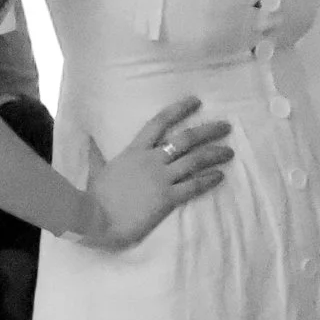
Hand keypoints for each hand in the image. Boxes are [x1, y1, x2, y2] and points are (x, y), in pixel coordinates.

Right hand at [77, 97, 233, 247]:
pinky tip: (220, 176)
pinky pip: (193, 186)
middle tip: (226, 126)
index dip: (179, 109)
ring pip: (194, 160)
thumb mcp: (97, 169)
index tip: (196, 101)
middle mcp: (151, 160)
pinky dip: (209, 180)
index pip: (160, 122)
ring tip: (229, 152)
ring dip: (214, 154)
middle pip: (186, 139)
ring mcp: (160, 178)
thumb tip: (89, 140)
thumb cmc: (95, 196)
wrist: (92, 218)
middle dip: (208, 131)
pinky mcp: (166, 198)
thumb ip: (97, 154)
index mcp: (135, 150)